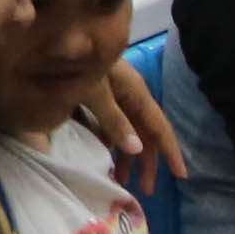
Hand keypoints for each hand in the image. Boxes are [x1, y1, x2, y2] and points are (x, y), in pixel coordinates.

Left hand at [82, 58, 171, 181]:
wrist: (52, 42)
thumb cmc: (76, 63)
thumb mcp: (94, 91)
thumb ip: (114, 119)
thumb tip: (137, 150)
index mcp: (135, 92)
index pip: (159, 127)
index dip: (171, 152)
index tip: (182, 176)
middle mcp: (129, 96)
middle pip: (144, 134)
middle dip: (146, 163)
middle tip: (145, 190)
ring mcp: (113, 97)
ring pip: (127, 132)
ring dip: (126, 157)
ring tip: (120, 181)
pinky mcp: (95, 99)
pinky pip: (109, 127)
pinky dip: (108, 144)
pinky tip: (103, 158)